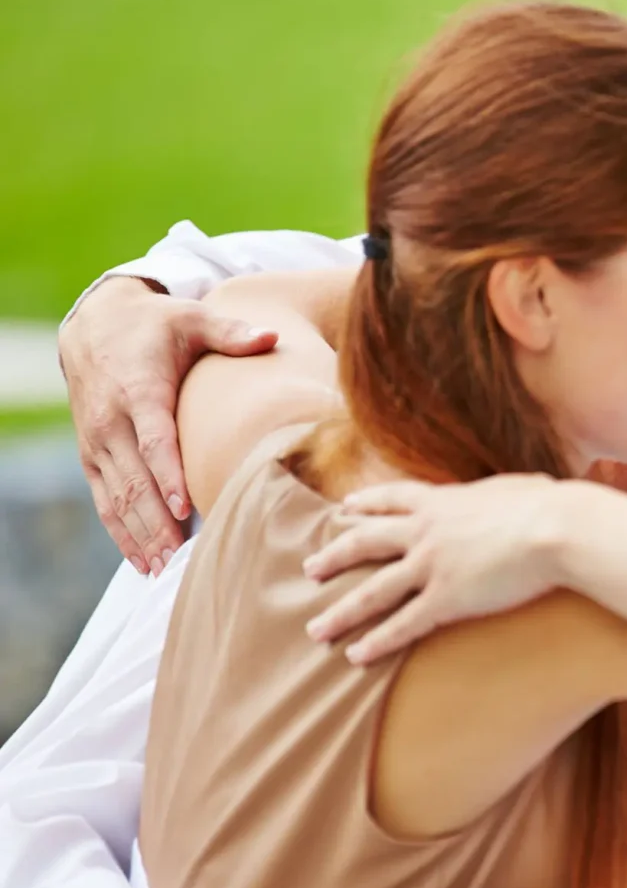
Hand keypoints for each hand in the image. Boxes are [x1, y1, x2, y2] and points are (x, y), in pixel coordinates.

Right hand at [59, 277, 277, 571]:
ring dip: (140, 535)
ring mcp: (97, 442)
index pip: (154, 440)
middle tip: (182, 558)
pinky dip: (121, 532)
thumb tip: (273, 336)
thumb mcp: (192, 319)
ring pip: (117, 497)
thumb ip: (231, 333)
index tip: (186, 510)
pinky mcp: (92, 455)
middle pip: (134, 480)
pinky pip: (103, 500)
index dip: (168, 476)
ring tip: (164, 569)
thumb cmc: (156, 324)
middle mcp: (111, 421)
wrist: (95, 322)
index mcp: (139, 391)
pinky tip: (143, 561)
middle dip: (157, 522)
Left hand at [304, 473, 573, 662]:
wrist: (556, 528)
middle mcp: (426, 531)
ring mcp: (431, 566)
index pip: (393, 500)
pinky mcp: (446, 599)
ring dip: (341, 613)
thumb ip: (505, 494)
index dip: (366, 504)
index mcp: (443, 501)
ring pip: (372, 592)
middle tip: (310, 569)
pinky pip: (402, 625)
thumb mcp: (519, 488)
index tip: (344, 508)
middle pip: (366, 543)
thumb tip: (530, 489)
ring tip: (316, 629)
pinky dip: (377, 643)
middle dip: (334, 557)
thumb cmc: (551, 506)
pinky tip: (356, 656)